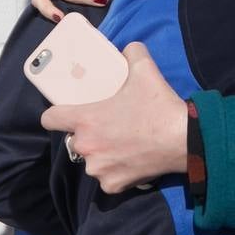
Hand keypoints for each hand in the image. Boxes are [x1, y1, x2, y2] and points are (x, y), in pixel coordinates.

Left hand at [41, 42, 188, 193]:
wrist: (184, 140)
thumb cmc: (159, 106)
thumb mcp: (145, 69)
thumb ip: (132, 53)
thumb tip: (129, 48)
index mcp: (86, 120)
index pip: (50, 119)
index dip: (56, 113)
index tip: (66, 111)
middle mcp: (86, 147)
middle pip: (75, 139)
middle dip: (88, 133)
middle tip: (109, 124)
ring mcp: (98, 170)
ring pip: (91, 160)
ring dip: (102, 153)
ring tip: (123, 143)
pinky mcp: (113, 186)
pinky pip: (107, 177)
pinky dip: (116, 170)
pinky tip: (131, 159)